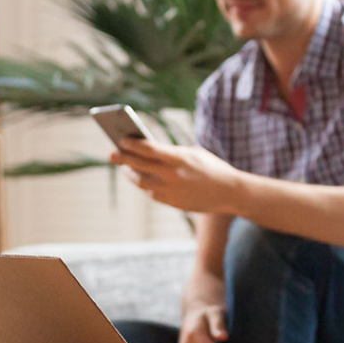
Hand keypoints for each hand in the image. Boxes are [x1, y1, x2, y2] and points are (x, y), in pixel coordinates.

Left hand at [109, 139, 241, 213]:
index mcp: (180, 158)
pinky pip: (152, 193)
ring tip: (124, 167)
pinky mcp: (173, 203)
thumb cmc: (212, 168)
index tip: (121, 139)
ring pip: (142, 182)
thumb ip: (173, 152)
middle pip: (141, 166)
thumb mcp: (195, 153)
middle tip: (111, 153)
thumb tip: (148, 150)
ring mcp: (172, 191)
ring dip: (130, 174)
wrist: (231, 193)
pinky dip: (143, 185)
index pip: (150, 149)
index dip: (133, 144)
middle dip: (123, 159)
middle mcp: (173, 175)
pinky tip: (138, 178)